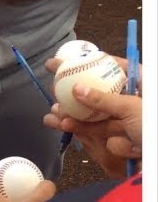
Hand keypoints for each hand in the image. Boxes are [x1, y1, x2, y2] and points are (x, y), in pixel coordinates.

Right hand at [43, 57, 142, 171]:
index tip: (68, 60)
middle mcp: (136, 103)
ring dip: (76, 118)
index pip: (117, 67)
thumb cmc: (156, 129)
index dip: (92, 61)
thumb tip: (77, 89)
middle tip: (55, 88)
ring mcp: (130, 123)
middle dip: (76, 94)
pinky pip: (103, 135)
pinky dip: (88, 134)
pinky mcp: (124, 141)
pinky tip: (67, 129)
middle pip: (101, 94)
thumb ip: (103, 99)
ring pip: (97, 117)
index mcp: (144, 86)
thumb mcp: (132, 108)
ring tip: (56, 117)